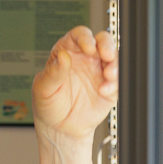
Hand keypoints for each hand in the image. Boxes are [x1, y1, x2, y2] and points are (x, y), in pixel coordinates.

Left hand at [32, 26, 117, 142]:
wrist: (60, 127)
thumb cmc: (49, 104)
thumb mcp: (44, 88)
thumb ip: (53, 72)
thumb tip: (62, 56)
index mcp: (68, 52)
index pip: (79, 36)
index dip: (85, 38)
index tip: (88, 48)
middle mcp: (86, 58)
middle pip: (102, 41)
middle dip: (107, 45)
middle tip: (106, 55)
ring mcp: (99, 72)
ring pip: (114, 58)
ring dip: (114, 64)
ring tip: (108, 75)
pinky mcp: (109, 87)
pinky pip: (118, 81)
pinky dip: (115, 84)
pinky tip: (104, 91)